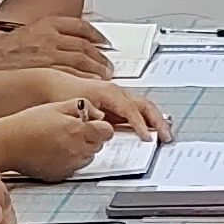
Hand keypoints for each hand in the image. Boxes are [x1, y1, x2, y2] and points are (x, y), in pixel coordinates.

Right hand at [0, 13, 116, 78]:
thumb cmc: (0, 51)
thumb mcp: (26, 34)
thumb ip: (47, 39)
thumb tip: (64, 47)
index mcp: (46, 25)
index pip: (80, 26)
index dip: (96, 35)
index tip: (103, 42)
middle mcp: (51, 38)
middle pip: (86, 46)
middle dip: (100, 57)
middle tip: (108, 66)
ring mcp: (50, 55)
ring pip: (84, 61)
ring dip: (98, 70)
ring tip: (104, 78)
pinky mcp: (46, 72)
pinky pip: (74, 76)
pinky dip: (86, 82)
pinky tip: (91, 87)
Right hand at [0, 96, 124, 180]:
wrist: (8, 144)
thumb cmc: (27, 124)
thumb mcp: (56, 106)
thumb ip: (83, 107)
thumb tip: (98, 114)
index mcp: (78, 131)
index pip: (107, 131)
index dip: (100, 126)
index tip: (92, 123)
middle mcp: (77, 150)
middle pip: (99, 145)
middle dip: (91, 137)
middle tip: (73, 130)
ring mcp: (70, 165)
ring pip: (88, 157)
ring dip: (82, 149)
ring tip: (62, 140)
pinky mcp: (61, 175)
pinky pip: (75, 167)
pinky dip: (70, 160)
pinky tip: (56, 151)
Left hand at [51, 75, 171, 141]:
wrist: (56, 85)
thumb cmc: (66, 94)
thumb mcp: (80, 107)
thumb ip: (94, 118)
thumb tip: (108, 128)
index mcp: (110, 93)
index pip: (131, 110)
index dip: (140, 125)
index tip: (147, 138)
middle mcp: (118, 93)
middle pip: (145, 106)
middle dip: (157, 121)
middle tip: (166, 136)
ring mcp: (119, 98)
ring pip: (144, 108)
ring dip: (156, 120)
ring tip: (165, 134)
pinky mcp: (117, 104)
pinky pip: (137, 111)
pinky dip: (147, 120)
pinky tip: (152, 130)